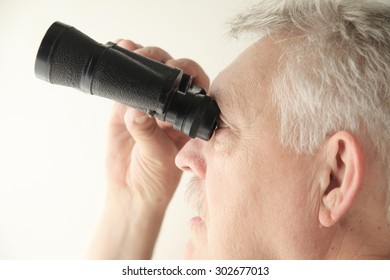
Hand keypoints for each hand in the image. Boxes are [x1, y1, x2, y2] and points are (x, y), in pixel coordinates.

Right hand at [106, 39, 208, 206]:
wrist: (131, 193)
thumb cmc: (156, 180)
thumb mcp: (158, 157)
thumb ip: (148, 134)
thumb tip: (135, 111)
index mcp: (189, 118)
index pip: (195, 87)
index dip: (188, 73)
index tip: (176, 70)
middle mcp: (171, 108)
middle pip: (170, 74)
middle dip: (160, 61)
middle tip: (148, 59)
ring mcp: (147, 106)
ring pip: (147, 75)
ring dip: (140, 58)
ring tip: (130, 49)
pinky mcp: (124, 108)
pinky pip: (124, 86)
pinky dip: (121, 71)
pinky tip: (118, 53)